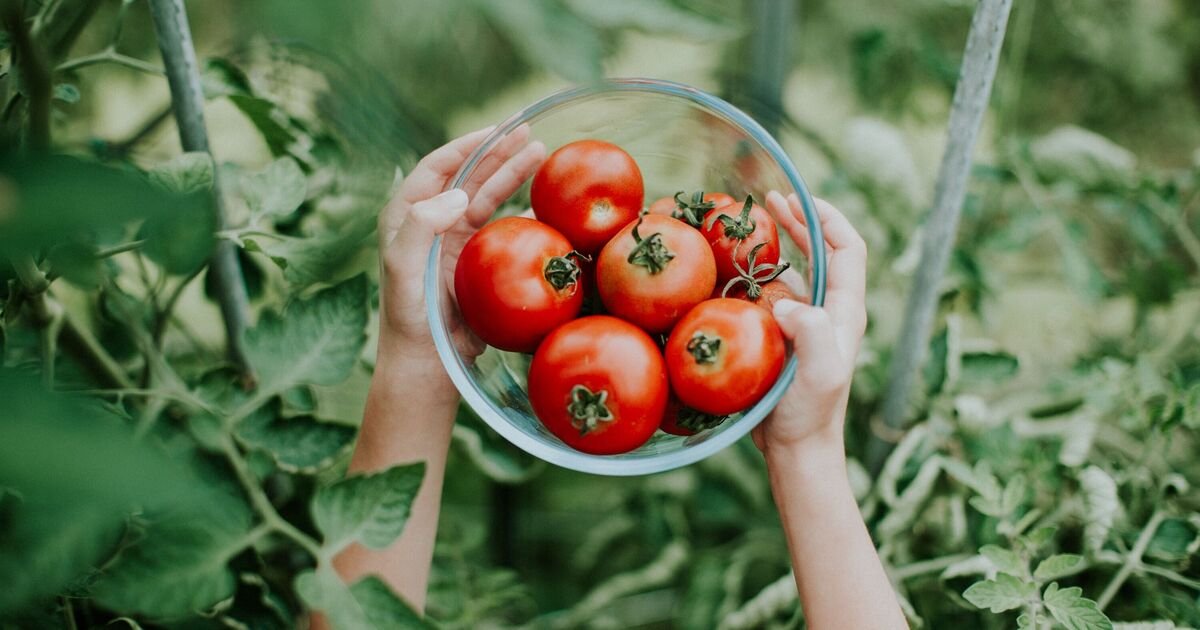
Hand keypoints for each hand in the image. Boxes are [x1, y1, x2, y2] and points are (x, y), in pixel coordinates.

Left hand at [376, 124, 545, 365]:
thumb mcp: (403, 269)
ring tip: (541, 153)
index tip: (495, 130)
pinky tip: (545, 202)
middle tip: (528, 132)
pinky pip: (504, 227)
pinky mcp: (477, 261)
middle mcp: (431, 222)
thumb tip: (457, 193)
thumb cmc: (410, 318)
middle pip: (468, 175)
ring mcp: (455, 241)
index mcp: (406, 216)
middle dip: (497, 151)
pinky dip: (524, 212)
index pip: (437, 168)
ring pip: (489, 196)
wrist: (428, 363)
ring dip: (513, 174)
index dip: (467, 146)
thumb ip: (420, 226)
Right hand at [752, 192, 867, 458]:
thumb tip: (787, 302)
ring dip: (777, 245)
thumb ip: (812, 333)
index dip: (827, 218)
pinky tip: (731, 274)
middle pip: (823, 251)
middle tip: (767, 200)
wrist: (797, 451)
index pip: (848, 248)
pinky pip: (773, 296)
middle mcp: (831, 312)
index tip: (797, 199)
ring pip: (797, 272)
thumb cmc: (809, 414)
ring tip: (747, 229)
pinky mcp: (785, 339)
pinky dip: (757, 277)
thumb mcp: (818, 372)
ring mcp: (808, 325)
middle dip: (799, 221)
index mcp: (845, 311)